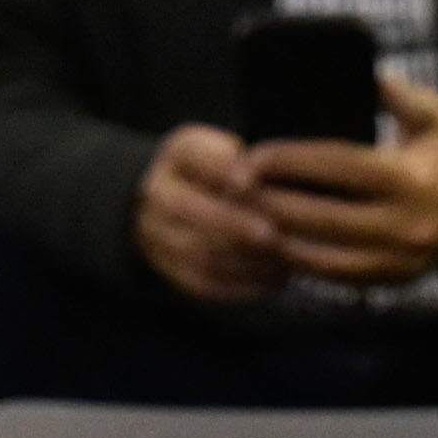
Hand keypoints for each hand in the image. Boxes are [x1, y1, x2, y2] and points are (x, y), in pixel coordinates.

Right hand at [131, 124, 288, 304]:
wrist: (177, 204)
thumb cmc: (220, 174)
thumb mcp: (229, 152)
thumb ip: (246, 162)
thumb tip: (261, 185)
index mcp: (178, 155)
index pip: (193, 156)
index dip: (220, 170)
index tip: (248, 182)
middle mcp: (158, 193)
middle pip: (187, 209)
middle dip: (232, 223)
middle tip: (272, 235)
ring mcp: (156, 234)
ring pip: (198, 251)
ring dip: (243, 259)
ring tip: (280, 261)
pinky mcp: (169, 269)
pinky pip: (203, 283)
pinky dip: (240, 285)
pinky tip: (270, 280)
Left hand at [246, 75, 437, 285]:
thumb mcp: (433, 113)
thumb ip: (391, 91)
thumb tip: (352, 70)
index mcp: (410, 178)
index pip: (338, 166)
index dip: (291, 161)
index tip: (254, 154)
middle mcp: (405, 224)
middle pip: (323, 218)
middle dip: (272, 202)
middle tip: (235, 187)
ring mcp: (401, 260)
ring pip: (325, 257)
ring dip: (280, 239)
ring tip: (245, 218)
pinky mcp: (396, 281)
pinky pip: (341, 278)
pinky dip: (306, 263)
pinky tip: (278, 245)